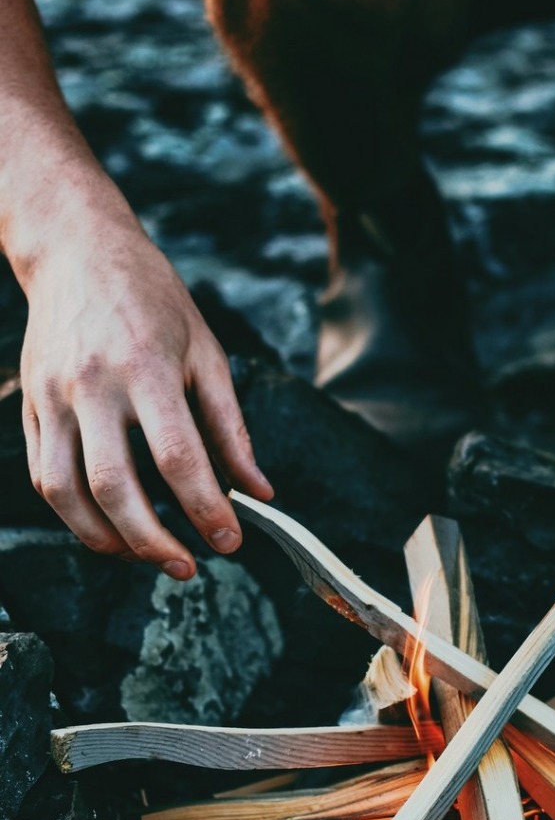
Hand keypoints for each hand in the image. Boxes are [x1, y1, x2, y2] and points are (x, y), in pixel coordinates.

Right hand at [19, 216, 273, 578]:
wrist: (78, 252)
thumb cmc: (155, 302)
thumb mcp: (208, 354)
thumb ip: (232, 428)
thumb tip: (259, 490)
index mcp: (148, 368)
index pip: (179, 457)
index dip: (206, 509)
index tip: (231, 541)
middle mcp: (93, 385)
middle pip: (116, 486)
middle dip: (155, 541)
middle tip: (189, 567)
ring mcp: (52, 397)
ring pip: (68, 491)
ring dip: (109, 539)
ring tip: (148, 557)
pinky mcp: (29, 406)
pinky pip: (45, 478)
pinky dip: (75, 516)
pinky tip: (110, 529)